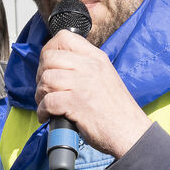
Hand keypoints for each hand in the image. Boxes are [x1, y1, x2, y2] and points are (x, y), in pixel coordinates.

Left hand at [35, 31, 150, 157]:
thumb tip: (59, 65)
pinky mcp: (75, 103)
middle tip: (45, 88)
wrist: (129, 131)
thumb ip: (85, 67)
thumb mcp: (105, 76)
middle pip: (49, 58)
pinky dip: (43, 110)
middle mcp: (89, 67)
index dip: (49, 50)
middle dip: (40, 74)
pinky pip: (48, 101)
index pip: (64, 38)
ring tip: (45, 103)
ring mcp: (82, 84)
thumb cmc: (116, 109)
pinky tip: (47, 116)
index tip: (48, 65)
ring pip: (46, 79)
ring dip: (40, 94)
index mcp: (96, 58)